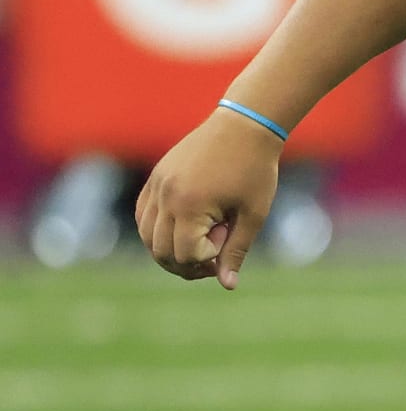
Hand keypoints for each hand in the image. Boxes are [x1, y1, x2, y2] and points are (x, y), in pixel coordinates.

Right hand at [135, 109, 282, 289]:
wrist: (246, 125)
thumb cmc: (255, 169)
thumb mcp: (254, 213)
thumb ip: (237, 250)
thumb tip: (227, 285)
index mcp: (190, 206)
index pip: (185, 255)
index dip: (207, 260)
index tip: (227, 244)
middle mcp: (166, 196)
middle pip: (161, 251)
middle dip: (185, 263)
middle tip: (213, 257)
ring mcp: (157, 186)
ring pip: (148, 236)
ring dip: (168, 249)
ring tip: (199, 243)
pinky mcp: (156, 177)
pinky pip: (144, 215)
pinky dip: (157, 230)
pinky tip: (182, 228)